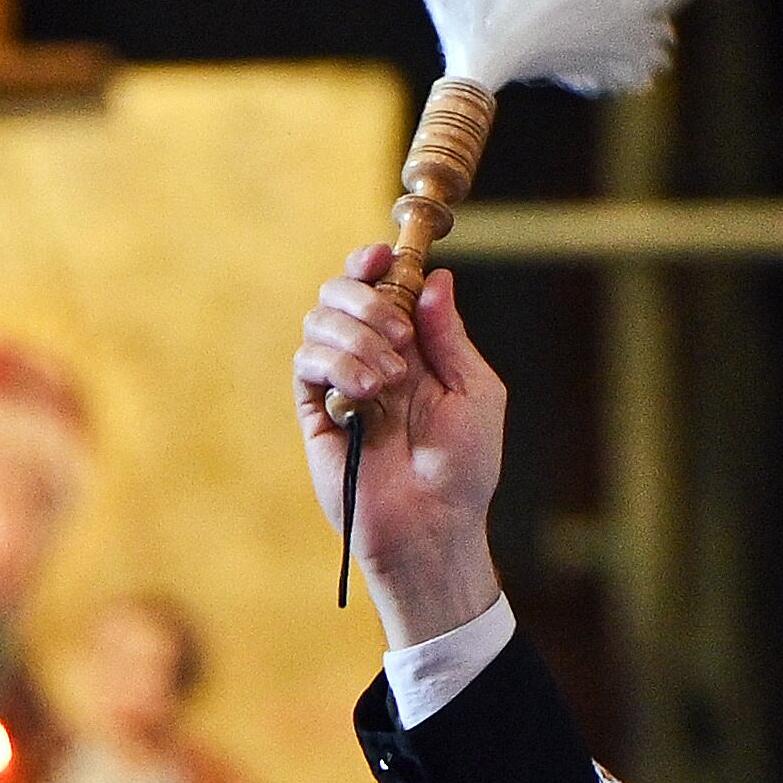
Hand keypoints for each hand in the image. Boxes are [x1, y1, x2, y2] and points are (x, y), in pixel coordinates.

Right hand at [292, 245, 505, 645]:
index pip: (379, 286)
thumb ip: (449, 336)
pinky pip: (305, 364)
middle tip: (400, 336)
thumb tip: (435, 278)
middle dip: (365, 298)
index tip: (380, 257)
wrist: (434, 525)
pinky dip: (335, 363)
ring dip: (355, 337)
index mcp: (412, 347)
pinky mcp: (315, 413)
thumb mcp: (476, 392)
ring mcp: (339, 383)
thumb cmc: (466, 468)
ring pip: (318, 321)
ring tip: (389, 382)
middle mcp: (371, 356)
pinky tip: (366, 393)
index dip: (372, 264)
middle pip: (339, 293)